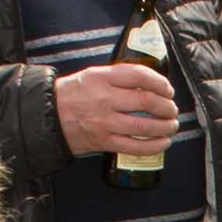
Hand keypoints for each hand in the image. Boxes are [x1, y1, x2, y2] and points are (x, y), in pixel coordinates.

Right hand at [56, 59, 180, 158]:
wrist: (48, 116)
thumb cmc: (74, 94)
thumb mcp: (93, 75)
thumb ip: (119, 77)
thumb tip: (150, 83)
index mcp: (102, 78)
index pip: (139, 76)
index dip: (160, 82)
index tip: (168, 88)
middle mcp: (104, 99)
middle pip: (146, 101)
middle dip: (166, 106)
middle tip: (172, 108)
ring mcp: (104, 123)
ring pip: (144, 126)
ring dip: (165, 126)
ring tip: (172, 125)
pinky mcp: (103, 142)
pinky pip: (134, 147)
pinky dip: (154, 146)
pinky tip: (163, 142)